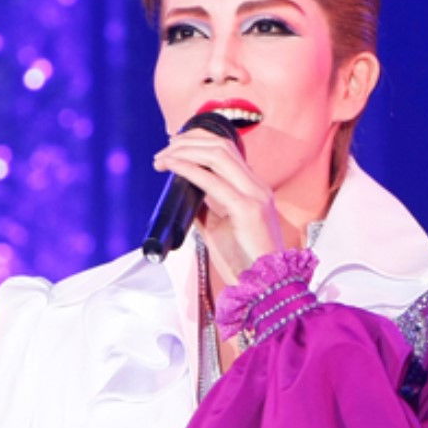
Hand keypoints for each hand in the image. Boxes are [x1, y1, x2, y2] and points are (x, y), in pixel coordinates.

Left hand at [153, 128, 283, 284]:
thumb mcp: (217, 227)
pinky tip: (173, 167)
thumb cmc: (242, 260)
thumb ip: (204, 207)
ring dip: (185, 152)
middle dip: (187, 142)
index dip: (198, 140)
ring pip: (218, 155)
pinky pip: (213, 181)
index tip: (173, 147)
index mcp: (254, 188)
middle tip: (162, 151)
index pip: (227, 149)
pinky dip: (189, 169)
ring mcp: (255, 195)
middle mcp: (257, 186)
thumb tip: (181, 192)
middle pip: (221, 146)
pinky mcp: (248, 210)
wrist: (264, 287)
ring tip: (163, 158)